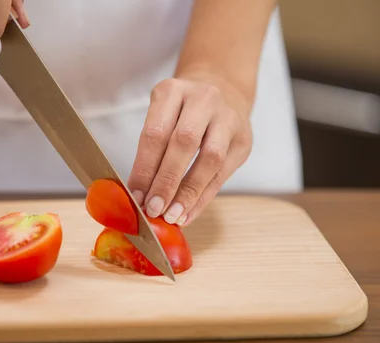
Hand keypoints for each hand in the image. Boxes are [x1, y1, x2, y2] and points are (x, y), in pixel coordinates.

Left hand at [127, 71, 252, 227]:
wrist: (223, 91)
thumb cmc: (182, 112)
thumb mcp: (161, 115)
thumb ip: (151, 150)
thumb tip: (139, 195)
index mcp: (172, 91)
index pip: (155, 133)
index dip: (144, 168)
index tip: (135, 197)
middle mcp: (203, 99)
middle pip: (184, 142)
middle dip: (166, 181)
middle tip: (153, 208)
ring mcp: (227, 118)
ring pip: (210, 158)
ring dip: (189, 192)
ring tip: (172, 215)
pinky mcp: (243, 139)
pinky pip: (222, 174)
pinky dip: (203, 198)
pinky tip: (188, 213)